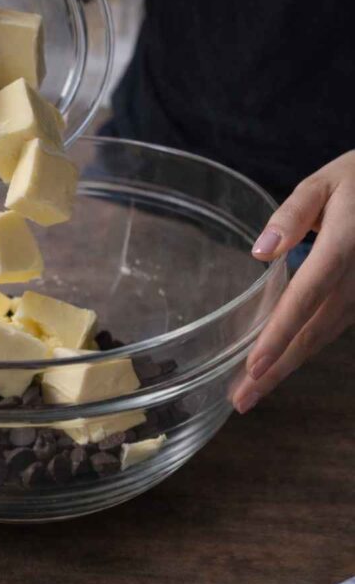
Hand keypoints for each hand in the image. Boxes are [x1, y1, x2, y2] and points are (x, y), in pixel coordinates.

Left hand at [234, 150, 354, 412]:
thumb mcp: (323, 183)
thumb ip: (292, 214)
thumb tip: (261, 252)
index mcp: (342, 247)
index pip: (306, 298)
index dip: (280, 335)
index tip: (253, 365)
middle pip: (311, 331)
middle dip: (276, 369)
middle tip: (241, 400)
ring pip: (321, 337)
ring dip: (286, 367)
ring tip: (250, 394)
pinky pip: (330, 329)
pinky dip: (302, 351)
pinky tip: (277, 367)